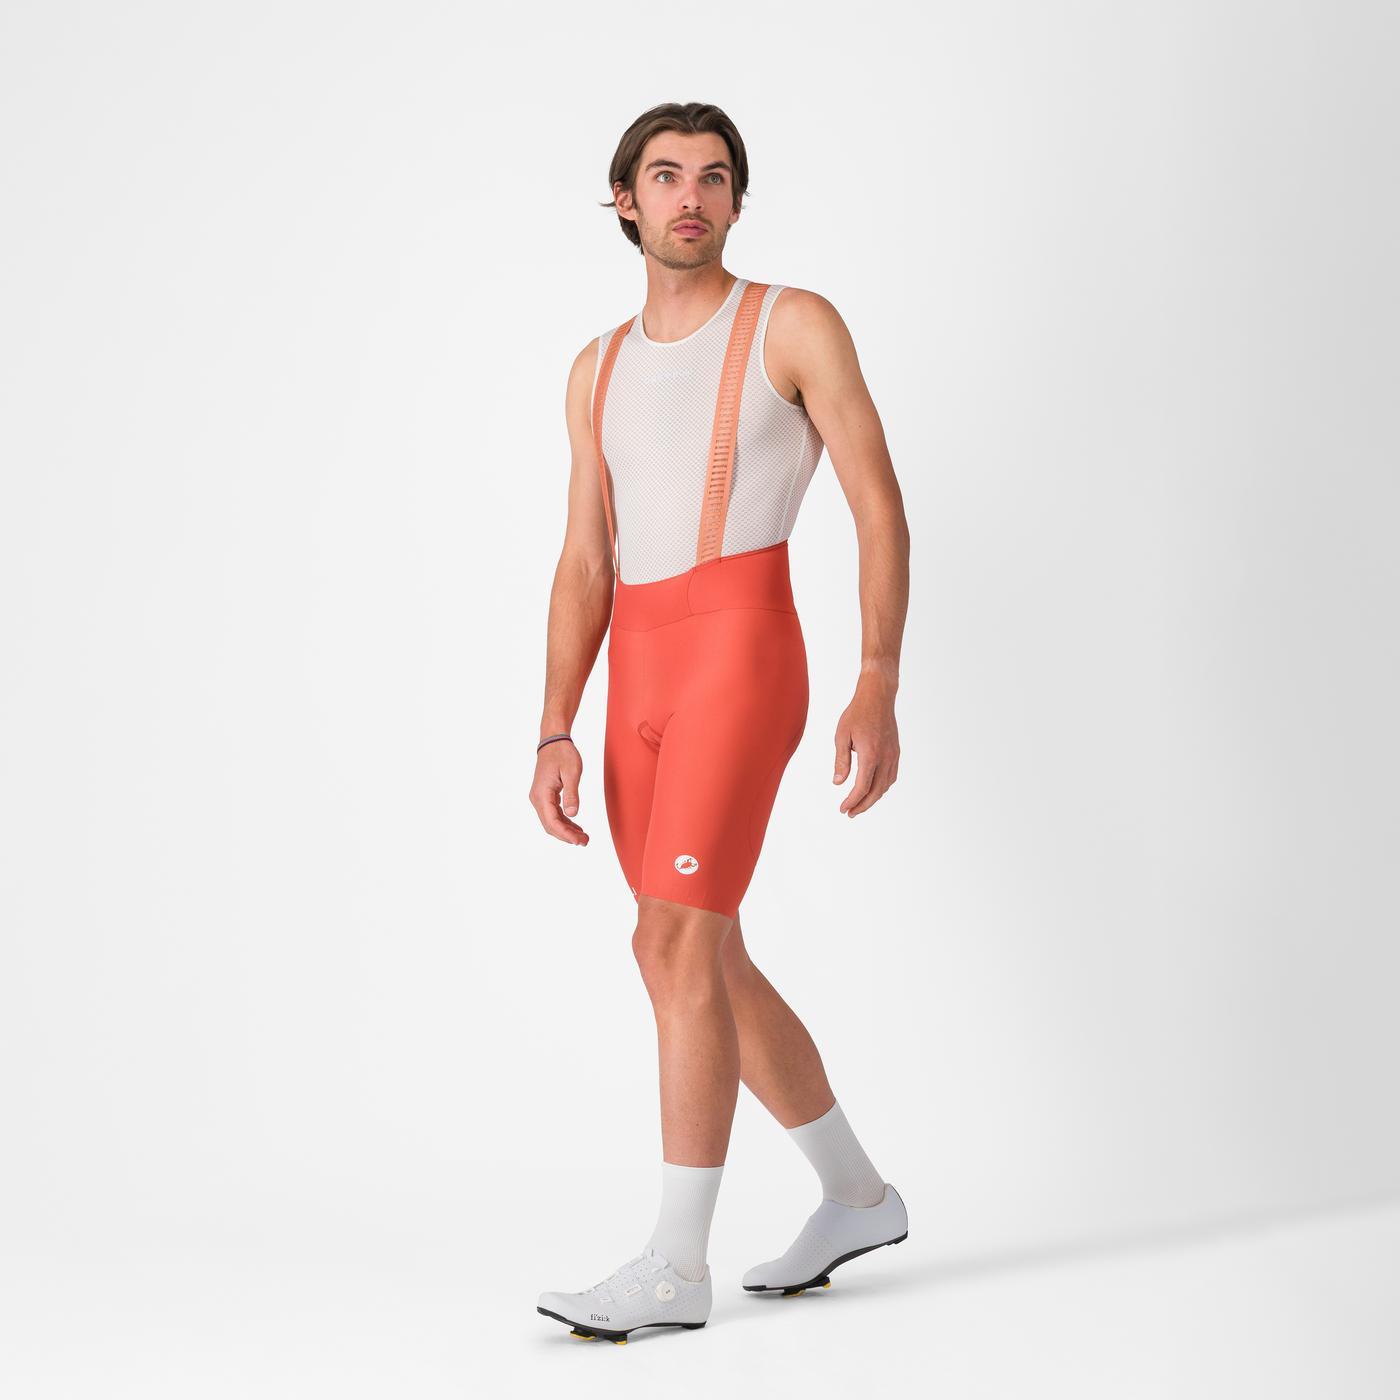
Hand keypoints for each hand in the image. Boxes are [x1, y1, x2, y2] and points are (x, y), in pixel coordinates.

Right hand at [529, 740, 588, 844]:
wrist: (553, 741)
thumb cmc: (563, 754)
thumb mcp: (572, 772)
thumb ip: (572, 794)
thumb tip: (573, 813)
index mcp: (542, 794)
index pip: (552, 821)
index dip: (565, 834)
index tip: (578, 841)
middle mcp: (537, 798)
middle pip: (550, 825)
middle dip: (567, 836)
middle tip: (585, 842)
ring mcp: (539, 798)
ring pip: (551, 821)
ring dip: (566, 831)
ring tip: (583, 838)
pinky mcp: (545, 796)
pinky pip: (553, 814)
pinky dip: (564, 822)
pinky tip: (576, 827)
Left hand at [833, 687, 899, 815]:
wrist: (878, 697)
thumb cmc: (857, 713)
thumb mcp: (842, 736)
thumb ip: (841, 761)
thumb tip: (838, 782)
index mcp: (870, 755)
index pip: (862, 787)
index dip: (852, 801)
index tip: (843, 809)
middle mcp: (885, 758)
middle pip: (876, 792)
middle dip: (863, 806)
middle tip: (850, 813)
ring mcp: (893, 755)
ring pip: (886, 786)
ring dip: (873, 798)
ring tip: (859, 804)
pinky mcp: (896, 752)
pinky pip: (891, 776)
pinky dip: (882, 787)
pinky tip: (873, 788)